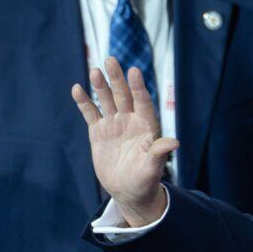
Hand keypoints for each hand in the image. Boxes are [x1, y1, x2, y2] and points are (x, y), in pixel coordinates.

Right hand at [71, 57, 178, 226]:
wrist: (128, 191)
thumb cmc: (145, 181)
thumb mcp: (152, 169)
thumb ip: (159, 153)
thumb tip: (174, 142)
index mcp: (146, 127)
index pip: (143, 103)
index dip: (138, 88)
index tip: (134, 72)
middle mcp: (130, 121)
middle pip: (123, 95)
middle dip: (117, 79)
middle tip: (111, 60)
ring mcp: (114, 125)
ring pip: (106, 100)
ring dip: (101, 86)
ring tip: (95, 71)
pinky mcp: (98, 132)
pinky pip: (90, 113)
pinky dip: (84, 102)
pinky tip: (78, 89)